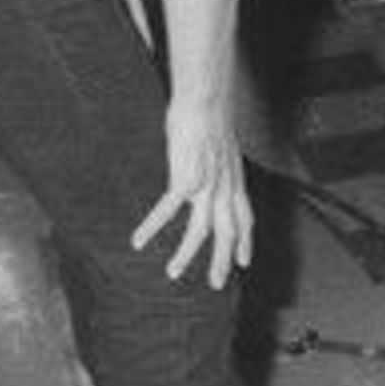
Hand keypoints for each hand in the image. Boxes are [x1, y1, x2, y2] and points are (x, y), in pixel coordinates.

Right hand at [131, 98, 254, 288]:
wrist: (206, 101)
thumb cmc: (211, 116)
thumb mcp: (223, 146)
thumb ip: (220, 163)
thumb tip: (213, 166)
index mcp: (235, 180)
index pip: (246, 219)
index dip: (245, 242)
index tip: (243, 261)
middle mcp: (225, 188)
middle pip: (228, 234)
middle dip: (223, 261)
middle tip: (217, 283)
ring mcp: (207, 186)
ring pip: (201, 231)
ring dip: (186, 255)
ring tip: (173, 272)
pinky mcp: (185, 180)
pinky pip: (168, 211)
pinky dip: (152, 227)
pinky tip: (138, 240)